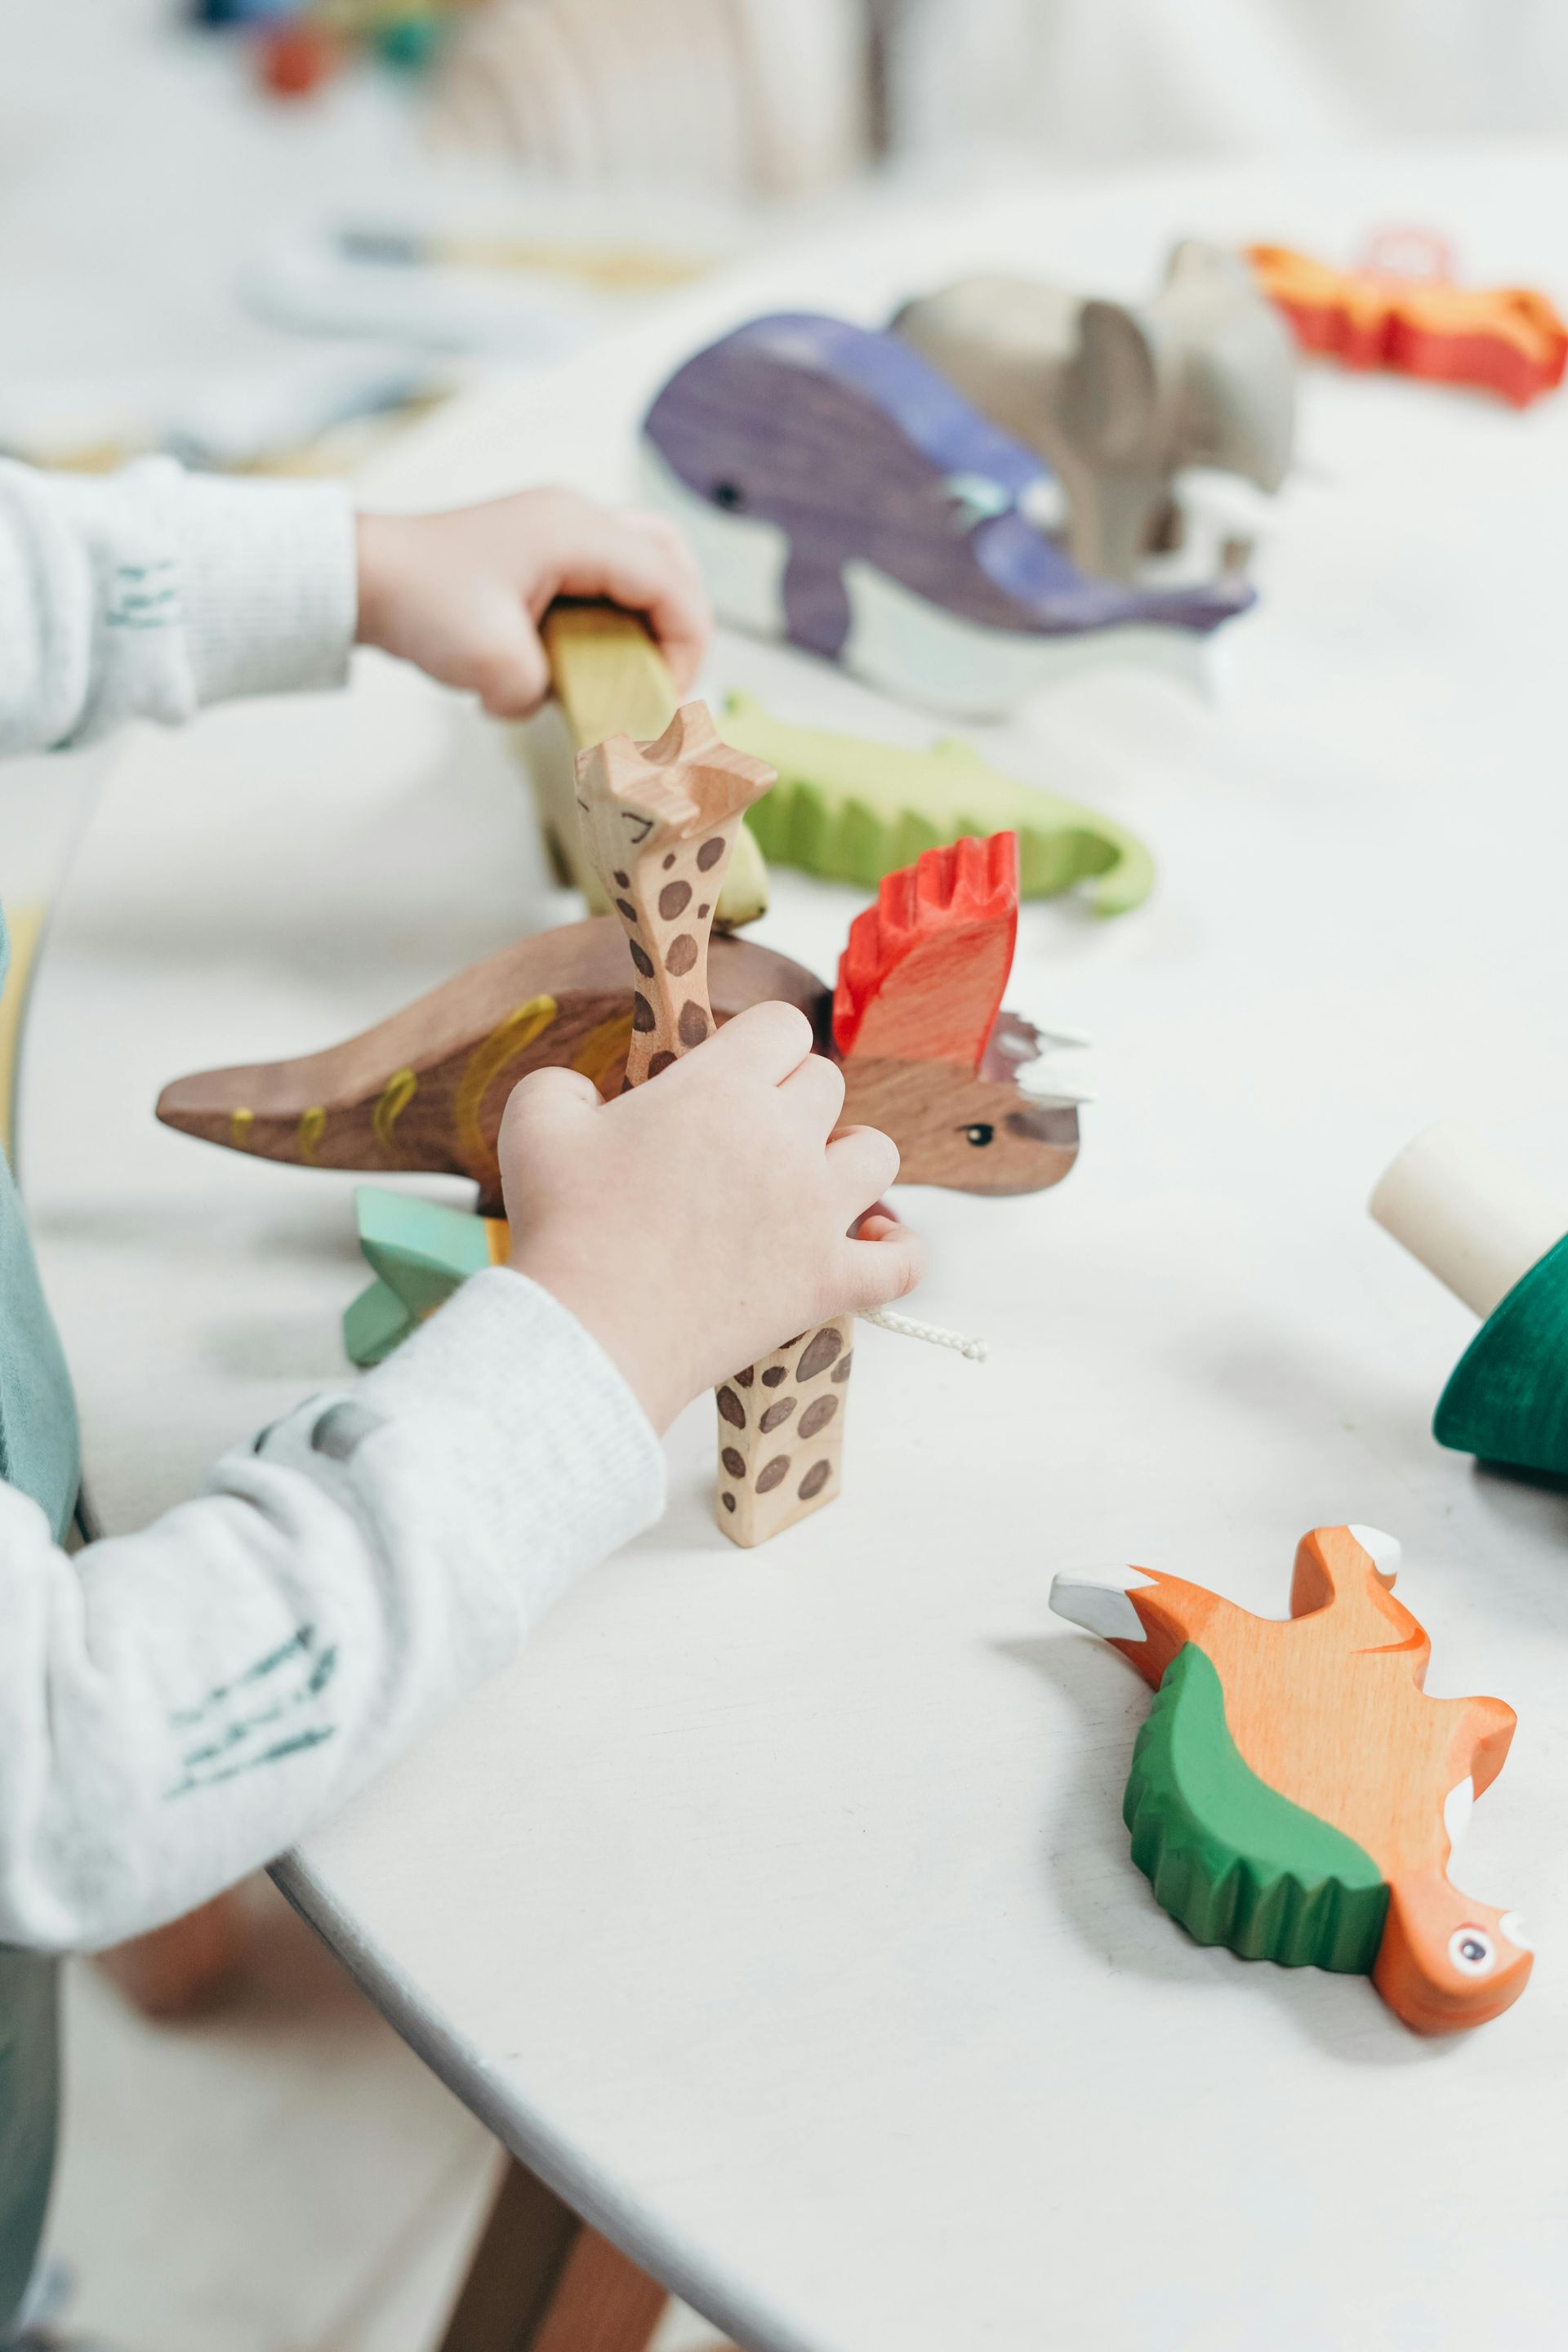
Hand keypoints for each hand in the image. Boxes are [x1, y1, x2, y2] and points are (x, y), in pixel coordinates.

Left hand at [354, 488, 710, 716]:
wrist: (357, 575)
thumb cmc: (418, 601)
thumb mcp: (492, 666)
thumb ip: (545, 692)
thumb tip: (553, 698)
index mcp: (577, 533)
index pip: (672, 585)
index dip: (687, 648)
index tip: (667, 701)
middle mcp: (575, 518)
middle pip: (670, 559)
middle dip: (679, 624)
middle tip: (660, 679)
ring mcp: (555, 528)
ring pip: (639, 563)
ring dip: (644, 618)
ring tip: (622, 672)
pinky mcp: (536, 548)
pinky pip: (599, 576)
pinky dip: (607, 616)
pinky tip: (576, 658)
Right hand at [499, 1004, 924, 1432]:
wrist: (591, 1334)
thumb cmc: (565, 1228)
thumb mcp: (536, 1122)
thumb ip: (565, 1084)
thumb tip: (588, 1095)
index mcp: (722, 1088)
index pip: (781, 1027)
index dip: (757, 1043)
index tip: (731, 1071)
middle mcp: (784, 1139)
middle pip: (826, 1084)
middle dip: (789, 1098)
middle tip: (744, 1135)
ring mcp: (815, 1213)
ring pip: (877, 1155)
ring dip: (850, 1157)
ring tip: (810, 1177)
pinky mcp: (827, 1282)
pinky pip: (901, 1261)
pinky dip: (897, 1250)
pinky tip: (872, 1241)